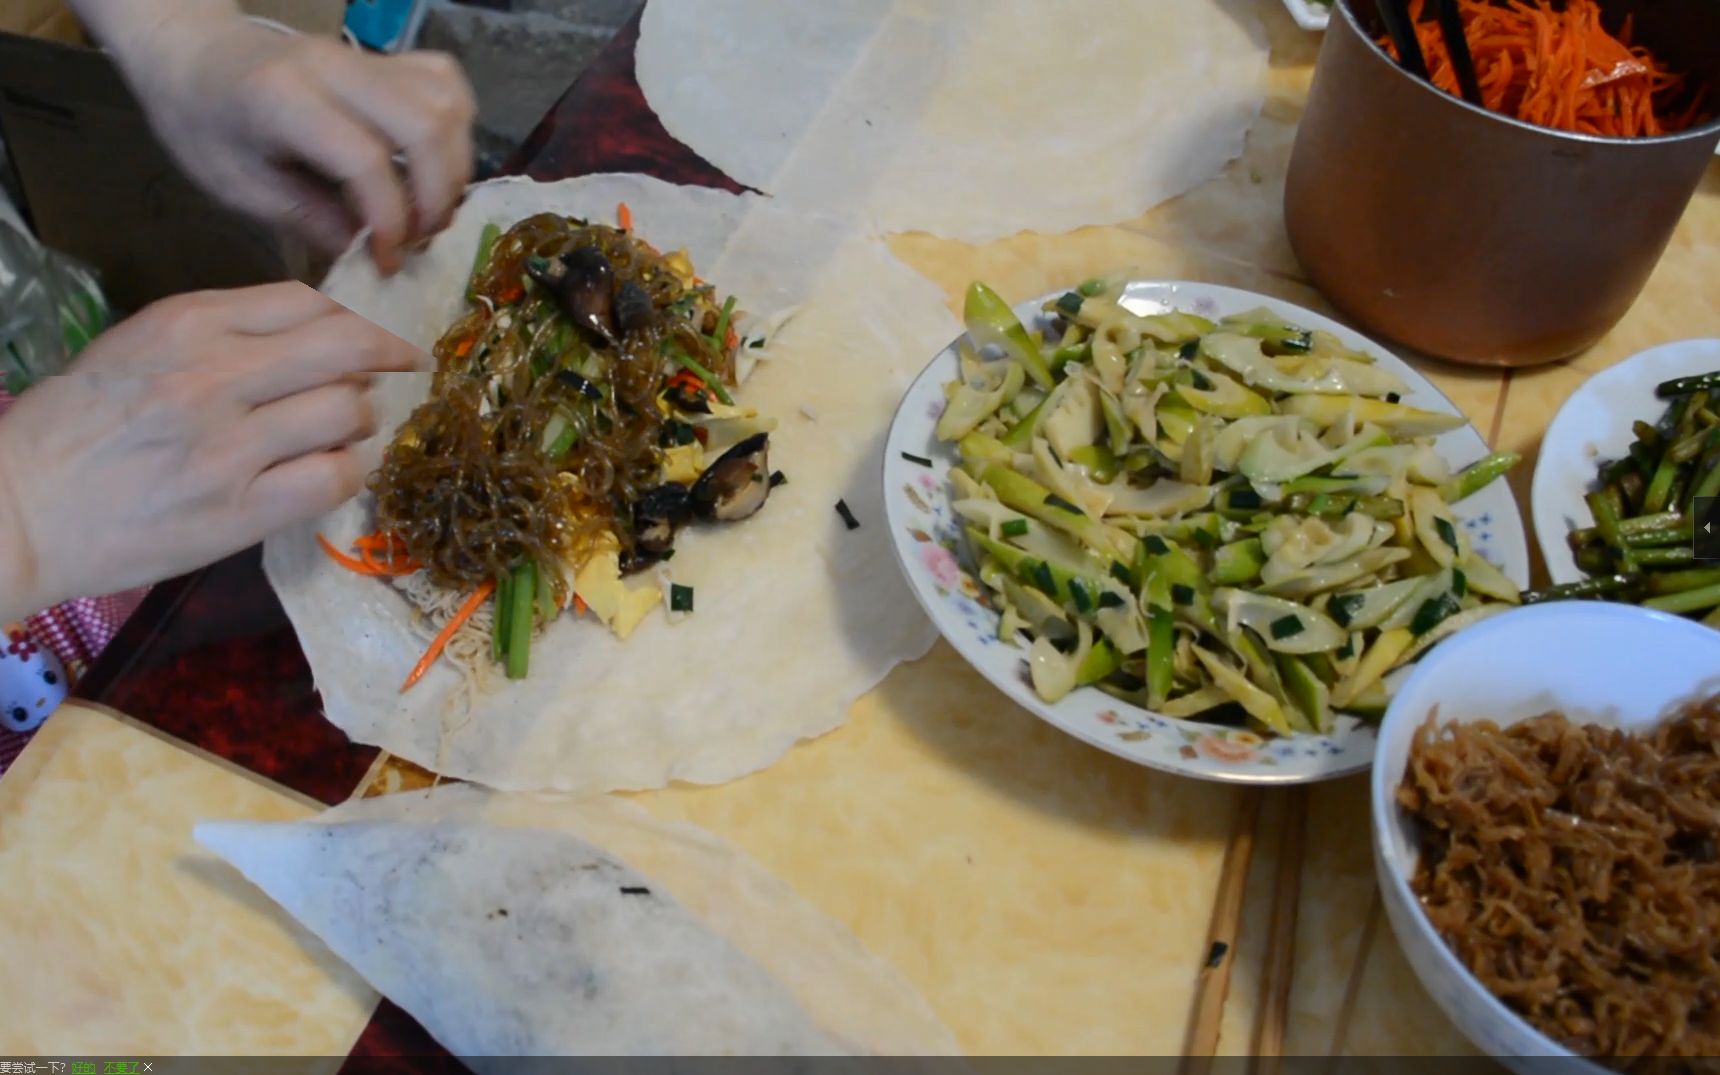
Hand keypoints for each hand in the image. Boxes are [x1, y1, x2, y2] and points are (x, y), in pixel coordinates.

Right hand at [0, 282, 424, 619]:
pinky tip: (335, 469)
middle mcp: (213, 377)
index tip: (374, 335)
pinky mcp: (238, 512)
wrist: (16, 511)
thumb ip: (216, 334)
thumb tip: (310, 333)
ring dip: (361, 418)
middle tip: (404, 367)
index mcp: (184, 325)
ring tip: (343, 429)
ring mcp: (230, 448)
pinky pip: (333, 478)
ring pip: (347, 412)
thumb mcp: (132, 349)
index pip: (305, 303)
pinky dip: (349, 469)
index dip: (354, 318)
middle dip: (386, 355)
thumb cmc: (70, 429)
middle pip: (343, 348)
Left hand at [120, 11, 476, 272]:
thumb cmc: (204, 125)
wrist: (192, 55)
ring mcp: (366, 56)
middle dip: (436, 197)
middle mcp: (334, 68)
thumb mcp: (240, 187)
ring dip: (453, 166)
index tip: (386, 263)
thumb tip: (373, 256)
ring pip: (446, 103)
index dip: (389, 221)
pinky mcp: (386, 57)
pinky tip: (434, 164)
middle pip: (424, 126)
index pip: (365, 160)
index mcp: (283, 99)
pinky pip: (444, 83)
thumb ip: (312, 220)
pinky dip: (454, 129)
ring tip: (428, 208)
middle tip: (418, 239)